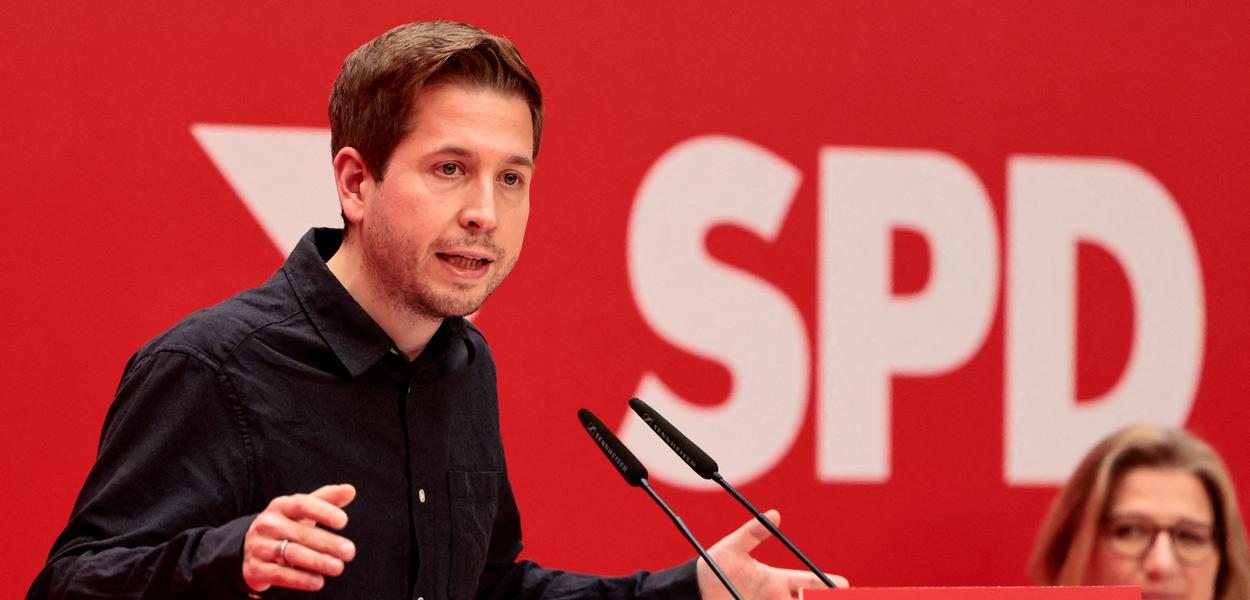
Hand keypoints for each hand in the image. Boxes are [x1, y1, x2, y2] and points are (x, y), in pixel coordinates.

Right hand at [242, 483, 357, 592]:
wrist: (249, 548)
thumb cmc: (286, 525)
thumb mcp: (302, 510)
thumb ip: (326, 499)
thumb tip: (350, 490)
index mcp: (280, 506)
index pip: (302, 504)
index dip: (323, 511)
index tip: (343, 521)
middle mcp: (267, 524)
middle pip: (300, 533)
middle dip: (327, 543)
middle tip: (349, 551)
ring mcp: (259, 546)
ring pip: (291, 553)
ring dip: (317, 561)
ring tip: (338, 567)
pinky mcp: (255, 569)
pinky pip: (279, 575)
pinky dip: (300, 579)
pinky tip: (318, 581)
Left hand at [697, 509, 848, 598]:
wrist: (694, 590)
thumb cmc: (714, 564)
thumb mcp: (733, 548)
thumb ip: (752, 533)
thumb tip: (774, 514)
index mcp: (776, 580)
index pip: (808, 582)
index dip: (826, 585)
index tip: (843, 588)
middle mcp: (776, 597)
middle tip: (834, 599)